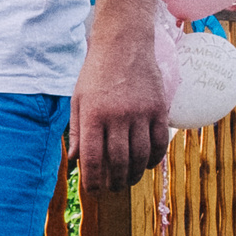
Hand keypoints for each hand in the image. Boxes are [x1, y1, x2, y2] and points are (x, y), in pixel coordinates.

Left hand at [72, 16, 172, 191]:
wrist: (124, 43)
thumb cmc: (96, 73)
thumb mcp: (78, 99)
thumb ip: (78, 131)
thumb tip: (76, 160)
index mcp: (93, 115)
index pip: (93, 158)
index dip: (93, 180)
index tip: (94, 191)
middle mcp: (117, 116)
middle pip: (119, 161)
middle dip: (115, 182)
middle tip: (113, 189)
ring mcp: (141, 113)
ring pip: (141, 155)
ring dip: (135, 174)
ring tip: (129, 181)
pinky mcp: (159, 108)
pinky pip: (159, 141)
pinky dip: (154, 158)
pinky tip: (148, 164)